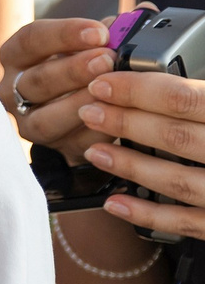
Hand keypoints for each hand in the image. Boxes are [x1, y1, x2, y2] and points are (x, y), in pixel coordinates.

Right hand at [0, 17, 115, 158]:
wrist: (80, 113)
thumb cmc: (84, 70)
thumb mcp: (90, 45)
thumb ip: (111, 31)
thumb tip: (141, 13)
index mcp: (17, 57)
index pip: (30, 40)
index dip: (64, 34)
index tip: (99, 32)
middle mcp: (13, 91)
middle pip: (35, 80)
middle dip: (73, 70)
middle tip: (107, 59)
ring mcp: (28, 123)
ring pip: (45, 118)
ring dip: (80, 104)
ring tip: (112, 92)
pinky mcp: (51, 148)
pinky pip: (71, 143)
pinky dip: (96, 132)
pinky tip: (117, 121)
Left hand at [80, 65, 204, 239]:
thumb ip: (202, 90)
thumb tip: (172, 60)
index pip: (184, 97)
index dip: (138, 89)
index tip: (104, 83)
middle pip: (176, 137)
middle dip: (125, 123)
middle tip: (89, 110)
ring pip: (177, 181)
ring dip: (130, 166)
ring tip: (95, 151)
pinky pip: (187, 223)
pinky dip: (147, 215)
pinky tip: (115, 203)